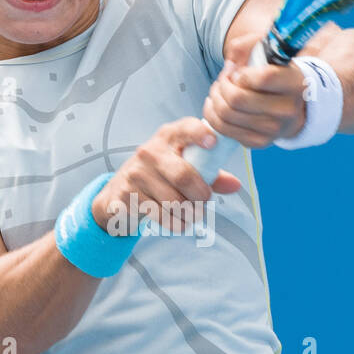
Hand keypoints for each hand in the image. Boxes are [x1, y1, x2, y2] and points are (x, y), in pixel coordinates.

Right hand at [91, 118, 241, 234]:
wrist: (117, 193)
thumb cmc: (159, 176)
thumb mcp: (181, 166)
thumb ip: (209, 173)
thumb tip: (235, 185)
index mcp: (168, 137)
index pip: (186, 129)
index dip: (200, 134)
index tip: (213, 143)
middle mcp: (149, 151)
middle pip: (184, 176)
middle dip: (200, 196)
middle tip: (203, 204)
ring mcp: (135, 174)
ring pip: (174, 202)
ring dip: (189, 214)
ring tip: (190, 216)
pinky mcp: (126, 196)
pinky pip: (160, 216)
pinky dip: (175, 224)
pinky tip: (176, 222)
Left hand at [199, 32, 341, 146]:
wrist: (294, 105)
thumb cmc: (277, 74)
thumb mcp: (268, 51)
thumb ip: (246, 46)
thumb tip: (229, 65)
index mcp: (295, 84)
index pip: (263, 78)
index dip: (241, 73)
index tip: (238, 71)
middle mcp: (287, 110)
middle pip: (238, 99)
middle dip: (222, 86)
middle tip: (222, 80)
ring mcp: (274, 130)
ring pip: (227, 115)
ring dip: (214, 99)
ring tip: (218, 91)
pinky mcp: (259, 142)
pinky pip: (225, 130)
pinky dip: (213, 116)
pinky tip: (217, 106)